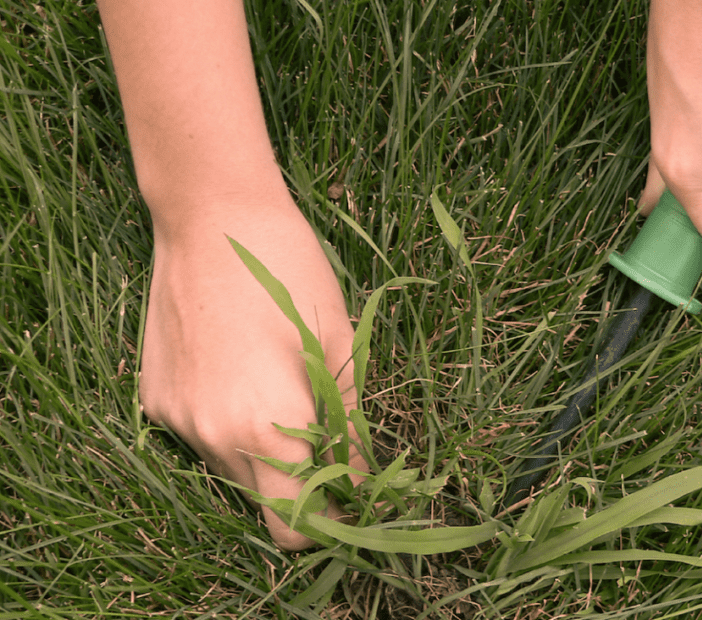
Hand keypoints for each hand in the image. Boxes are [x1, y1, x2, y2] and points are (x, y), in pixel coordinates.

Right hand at [139, 191, 366, 550]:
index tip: (355, 495)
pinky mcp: (154, 399)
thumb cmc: (290, 272)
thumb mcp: (339, 346)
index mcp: (269, 430)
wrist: (210, 215)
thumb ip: (351, 425)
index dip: (335, 518)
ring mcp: (177, 420)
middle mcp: (214, 439)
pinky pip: (200, 437)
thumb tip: (364, 480)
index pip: (300, 525)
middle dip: (304, 494)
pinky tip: (240, 374)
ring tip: (283, 395)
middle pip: (265, 507)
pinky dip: (228, 426)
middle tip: (331, 450)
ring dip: (265, 457)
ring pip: (232, 473)